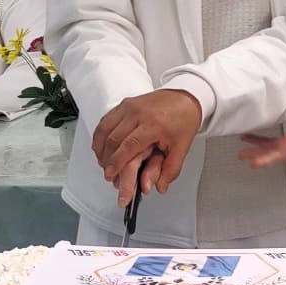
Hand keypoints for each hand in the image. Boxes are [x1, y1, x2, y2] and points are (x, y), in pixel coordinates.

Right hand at [92, 89, 202, 203]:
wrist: (185, 97)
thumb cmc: (183, 120)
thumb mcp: (181, 148)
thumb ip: (170, 170)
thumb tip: (159, 187)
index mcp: (154, 124)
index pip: (129, 146)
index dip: (117, 162)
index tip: (110, 174)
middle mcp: (139, 113)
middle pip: (114, 139)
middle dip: (107, 160)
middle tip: (108, 174)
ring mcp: (129, 107)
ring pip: (105, 129)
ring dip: (100, 148)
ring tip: (104, 163)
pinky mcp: (124, 104)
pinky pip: (105, 120)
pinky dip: (100, 135)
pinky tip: (102, 147)